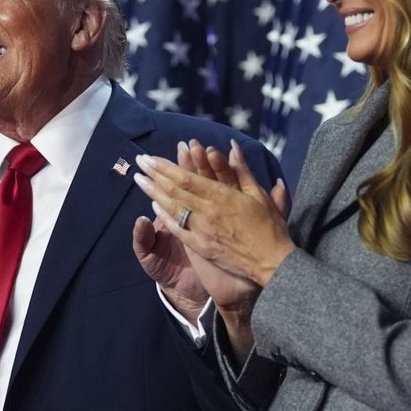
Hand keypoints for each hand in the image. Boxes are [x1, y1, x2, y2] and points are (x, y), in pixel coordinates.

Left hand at [133, 140, 294, 287]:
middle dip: (154, 174)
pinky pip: (178, 228)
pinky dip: (165, 216)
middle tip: (138, 161)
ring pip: (172, 207)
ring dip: (153, 192)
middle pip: (174, 190)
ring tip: (139, 179)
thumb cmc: (270, 227)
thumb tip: (232, 146)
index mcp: (221, 196)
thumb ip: (242, 170)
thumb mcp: (258, 195)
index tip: (150, 157)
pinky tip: (153, 206)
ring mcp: (201, 230)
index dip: (165, 166)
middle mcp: (207, 212)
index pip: (186, 178)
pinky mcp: (200, 246)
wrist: (271, 264)